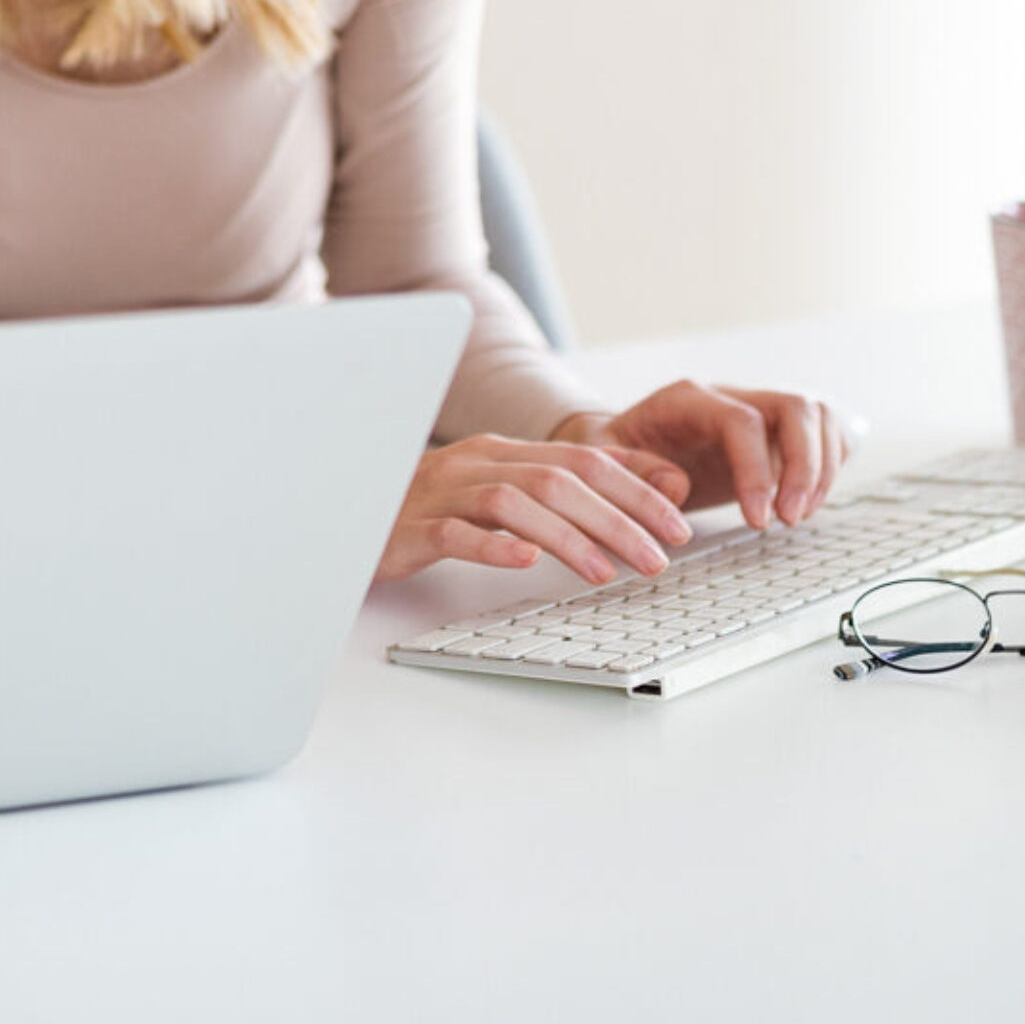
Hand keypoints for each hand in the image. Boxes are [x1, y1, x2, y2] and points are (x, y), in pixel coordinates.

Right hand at [375, 435, 697, 586]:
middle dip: (619, 516)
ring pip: (516, 502)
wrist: (345, 513)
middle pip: (560, 478)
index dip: (637, 487)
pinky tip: (524, 563)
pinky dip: (493, 545)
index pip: (584, 458)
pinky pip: (455, 532)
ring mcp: (442, 492)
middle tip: (660, 554)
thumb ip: (558, 492)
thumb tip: (635, 502)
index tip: (679, 520)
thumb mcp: (499, 494)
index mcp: (503, 451)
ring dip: (570, 536)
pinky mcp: (411, 527)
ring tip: (608, 571)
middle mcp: (477, 462)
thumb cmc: (429, 509)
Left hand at [554, 381, 849, 530]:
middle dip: (804, 467)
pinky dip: (831, 464)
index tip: (758, 519)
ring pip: (817, 415)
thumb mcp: (605, 461)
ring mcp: (759, 408)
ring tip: (798, 515)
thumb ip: (633, 471)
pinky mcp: (777, 429)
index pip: (742, 420)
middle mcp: (732, 395)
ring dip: (822, 469)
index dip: (757, 470)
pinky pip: (823, 431)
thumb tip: (675, 485)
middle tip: (790, 518)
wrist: (626, 443)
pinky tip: (811, 498)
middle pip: (795, 407)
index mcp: (689, 398)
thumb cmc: (618, 453)